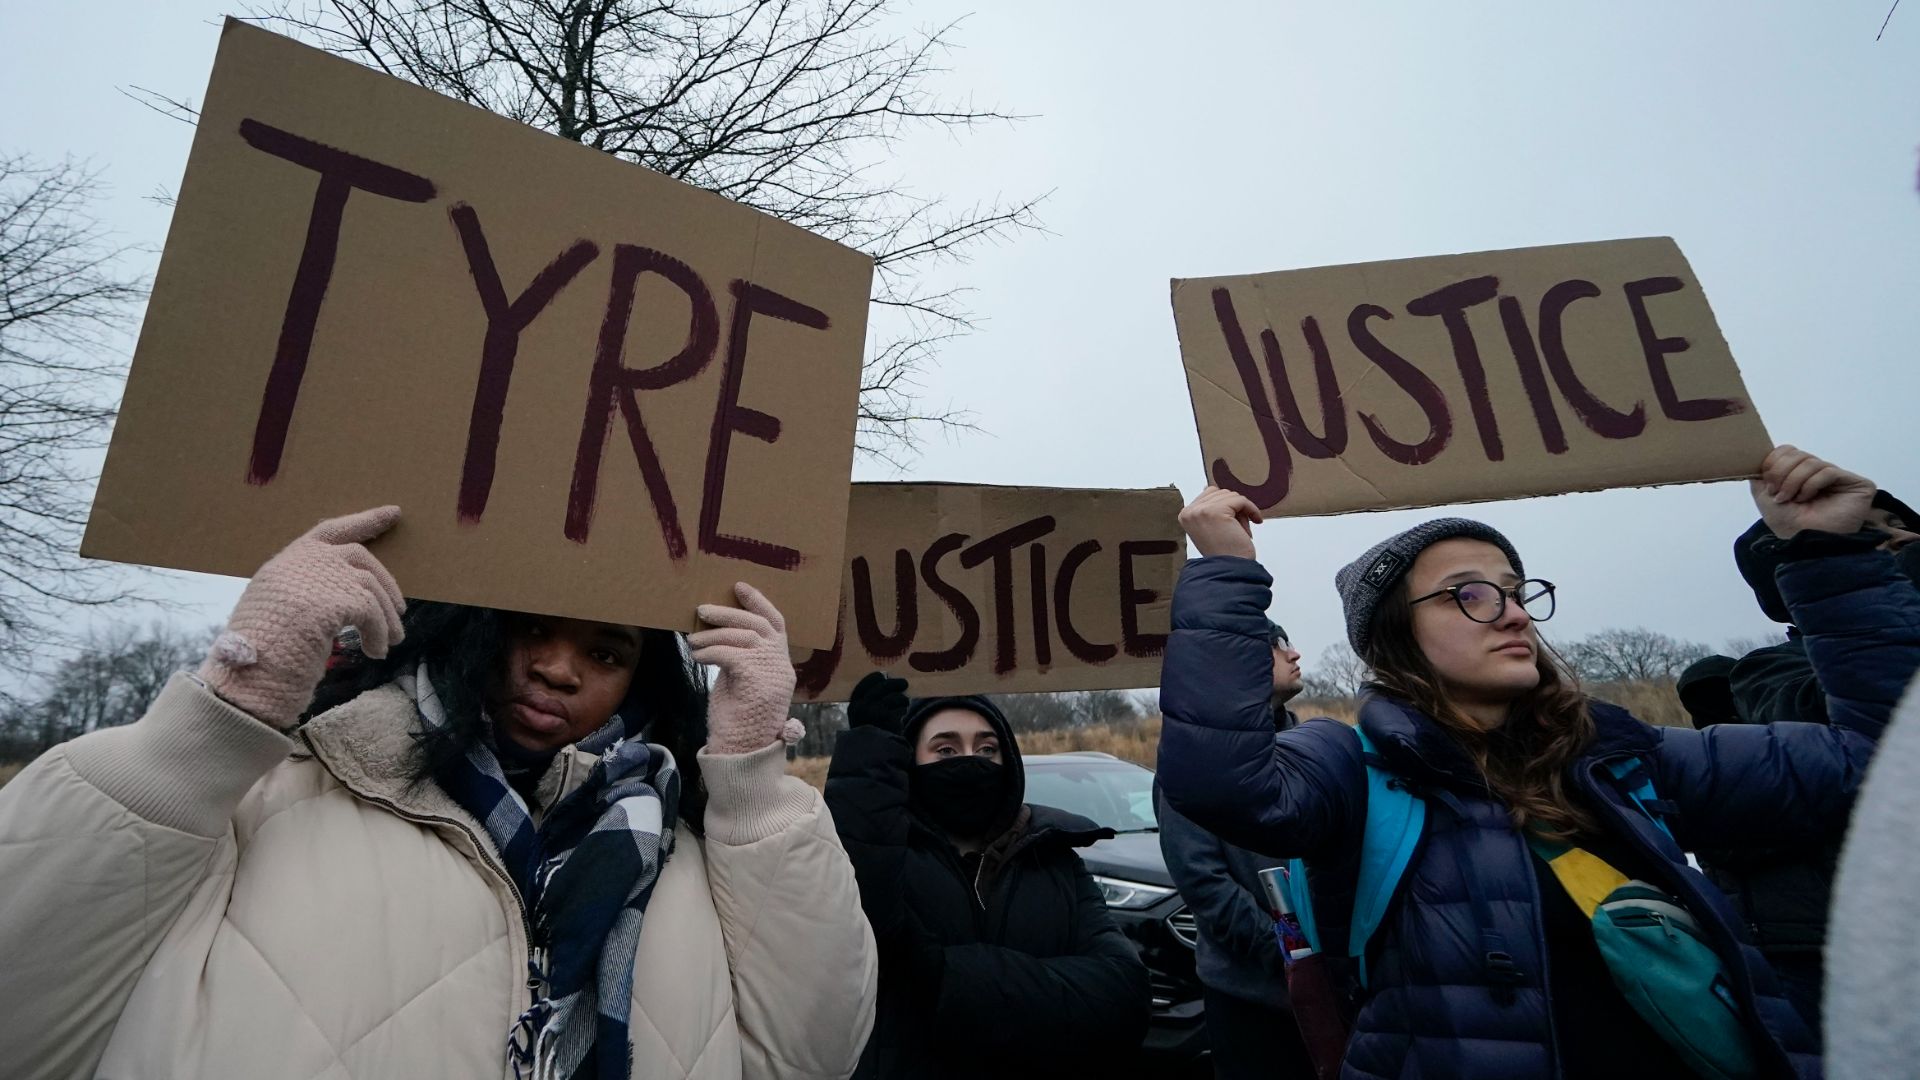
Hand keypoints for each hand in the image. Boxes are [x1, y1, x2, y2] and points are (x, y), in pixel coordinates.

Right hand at [199, 506, 405, 729]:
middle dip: (386, 582)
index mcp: (290, 559)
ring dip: (386, 618)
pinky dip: (378, 634)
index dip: (365, 520)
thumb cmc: (260, 645)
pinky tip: (376, 651)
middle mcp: (309, 560)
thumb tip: (341, 600)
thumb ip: (303, 591)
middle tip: (401, 607)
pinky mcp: (344, 598)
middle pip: (361, 558)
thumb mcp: (276, 605)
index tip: (393, 513)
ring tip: (392, 641)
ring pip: (372, 589)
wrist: (253, 664)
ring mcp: (328, 575)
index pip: (332, 529)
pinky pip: (373, 614)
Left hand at [693, 582, 803, 754]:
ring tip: (692, 641)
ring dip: (713, 634)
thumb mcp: (740, 683)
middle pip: (758, 624)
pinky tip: (697, 655)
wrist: (741, 754)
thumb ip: (741, 659)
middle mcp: (782, 666)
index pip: (776, 624)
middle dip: (729, 612)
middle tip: (702, 609)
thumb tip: (719, 634)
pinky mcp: (756, 680)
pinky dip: (710, 650)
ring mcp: (773, 673)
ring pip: (743, 636)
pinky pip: (730, 653)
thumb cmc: (737, 721)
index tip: (739, 587)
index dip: (759, 603)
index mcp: (781, 665)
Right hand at [848, 671, 910, 733]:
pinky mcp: (889, 718)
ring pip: (896, 697)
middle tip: (904, 683)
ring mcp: (876, 712)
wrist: (872, 754)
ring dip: (902, 701)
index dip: (876, 678)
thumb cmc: (868, 734)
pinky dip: (904, 711)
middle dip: (896, 684)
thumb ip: (868, 701)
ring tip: (902, 706)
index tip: (884, 675)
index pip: (865, 684)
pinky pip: (902, 708)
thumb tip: (885, 679)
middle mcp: (863, 706)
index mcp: (854, 705)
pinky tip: (901, 717)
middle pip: (884, 686)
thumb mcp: (861, 717)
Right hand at [1178, 485, 1262, 558]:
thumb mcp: (1211, 528)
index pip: (1209, 493)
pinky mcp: (1215, 511)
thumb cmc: (1225, 553)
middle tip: (1239, 529)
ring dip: (1242, 511)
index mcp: (1185, 515)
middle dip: (1234, 508)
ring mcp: (1201, 510)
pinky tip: (1256, 520)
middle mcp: (1190, 511)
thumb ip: (1209, 508)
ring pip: (1231, 495)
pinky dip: (1251, 509)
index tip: (1234, 522)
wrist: (1229, 571)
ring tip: (1241, 531)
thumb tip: (1209, 487)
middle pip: (1221, 492)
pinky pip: (1240, 500)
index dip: (1227, 505)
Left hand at [1750, 445, 1875, 538]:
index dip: (1774, 461)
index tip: (1768, 483)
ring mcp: (1838, 478)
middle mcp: (1819, 474)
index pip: (1787, 451)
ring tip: (1792, 499)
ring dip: (1794, 481)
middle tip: (1777, 492)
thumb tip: (1758, 457)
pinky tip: (1807, 498)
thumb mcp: (1765, 498)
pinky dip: (1811, 484)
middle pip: (1797, 454)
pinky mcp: (1856, 483)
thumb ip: (1760, 476)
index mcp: (1800, 475)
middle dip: (1781, 472)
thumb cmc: (1789, 525)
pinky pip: (1827, 471)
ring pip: (1811, 461)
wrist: (1807, 544)